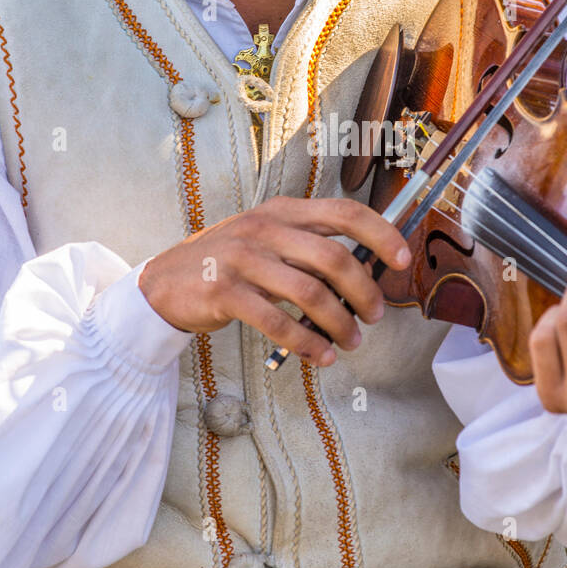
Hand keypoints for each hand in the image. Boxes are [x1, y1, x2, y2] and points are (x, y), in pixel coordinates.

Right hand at [139, 196, 411, 366]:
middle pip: (334, 257)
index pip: (344, 212)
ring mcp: (243, 260)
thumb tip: (366, 274)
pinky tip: (319, 356)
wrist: (163, 283)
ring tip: (351, 343)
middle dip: (364, 291)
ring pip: (311, 294)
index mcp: (282, 211)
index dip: (381, 234)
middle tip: (375, 316)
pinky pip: (278, 322)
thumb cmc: (228, 264)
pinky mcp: (225, 293)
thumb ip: (308, 248)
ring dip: (340, 324)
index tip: (402, 259)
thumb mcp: (266, 240)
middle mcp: (264, 229)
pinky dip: (307, 343)